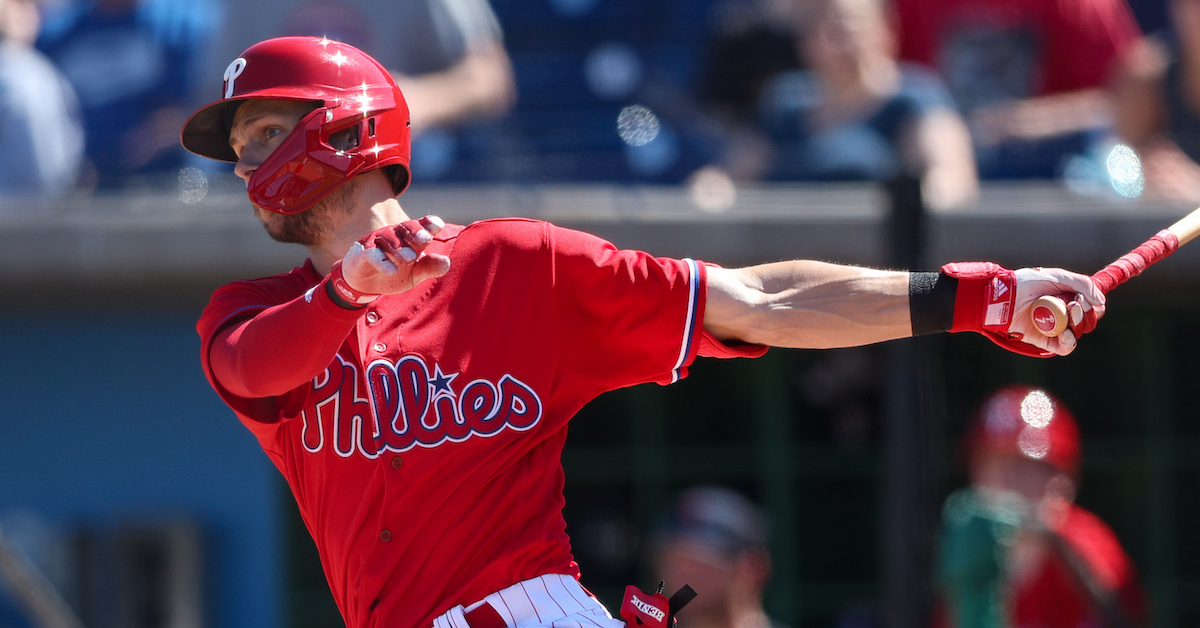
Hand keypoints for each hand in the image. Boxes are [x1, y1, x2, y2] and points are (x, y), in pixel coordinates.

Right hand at [341, 216, 450, 296]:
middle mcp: (394, 235)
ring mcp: (377, 242)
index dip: (428, 224)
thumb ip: (429, 267)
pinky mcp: (362, 254)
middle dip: (416, 231)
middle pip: (405, 228)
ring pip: (389, 239)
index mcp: (409, 237)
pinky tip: (392, 271)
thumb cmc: (395, 271)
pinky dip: (382, 262)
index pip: (420, 226)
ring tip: (410, 258)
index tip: (437, 226)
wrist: (366, 284)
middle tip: (426, 239)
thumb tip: (447, 262)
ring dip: (399, 247)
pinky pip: (372, 254)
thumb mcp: (415, 273)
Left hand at [943, 262, 1104, 356]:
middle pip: (1089, 322)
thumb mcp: (1058, 276)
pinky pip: (1065, 347)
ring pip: (1079, 333)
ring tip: (1067, 311)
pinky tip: (1065, 333)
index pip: (1093, 309)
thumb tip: (1101, 302)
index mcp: (1068, 299)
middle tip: (1074, 303)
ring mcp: (1055, 329)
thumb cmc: (1027, 283)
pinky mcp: (1045, 342)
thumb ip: (1083, 284)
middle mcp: (1064, 315)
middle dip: (1086, 314)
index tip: (1084, 299)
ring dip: (1078, 323)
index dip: (1094, 307)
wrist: (1005, 296)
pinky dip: (1069, 341)